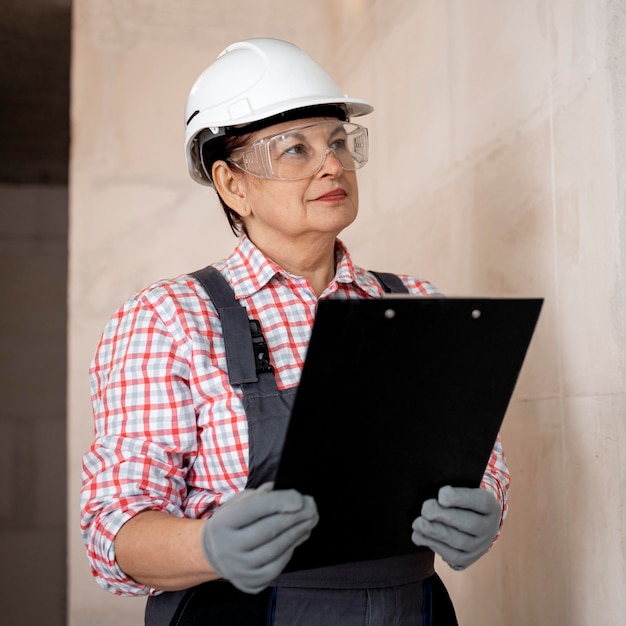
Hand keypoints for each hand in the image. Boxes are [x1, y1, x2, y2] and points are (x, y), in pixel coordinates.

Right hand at [201, 483, 318, 592]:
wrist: (215, 552)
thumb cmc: (232, 520)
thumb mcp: (239, 502)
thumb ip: (260, 495)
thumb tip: (286, 494)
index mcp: (222, 523)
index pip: (253, 509)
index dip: (279, 502)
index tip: (300, 497)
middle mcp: (226, 548)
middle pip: (267, 530)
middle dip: (294, 517)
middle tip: (312, 507)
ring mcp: (237, 568)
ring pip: (275, 549)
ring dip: (297, 532)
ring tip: (310, 520)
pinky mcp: (249, 582)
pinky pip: (276, 566)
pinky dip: (290, 549)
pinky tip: (299, 536)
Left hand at [411, 486, 501, 570]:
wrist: (470, 520)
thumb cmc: (460, 499)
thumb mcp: (461, 489)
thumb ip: (450, 491)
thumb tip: (437, 495)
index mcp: (491, 506)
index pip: (481, 502)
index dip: (460, 498)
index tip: (441, 494)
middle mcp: (490, 528)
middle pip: (470, 524)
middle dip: (444, 516)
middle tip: (425, 509)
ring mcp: (480, 546)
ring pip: (460, 542)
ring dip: (435, 533)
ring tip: (418, 524)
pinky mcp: (468, 559)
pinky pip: (452, 557)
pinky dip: (434, 545)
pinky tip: (420, 536)